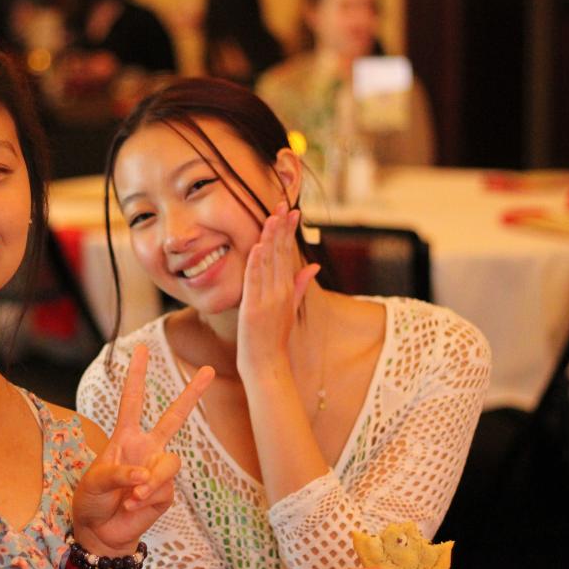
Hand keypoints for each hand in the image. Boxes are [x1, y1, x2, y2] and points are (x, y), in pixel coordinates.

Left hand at [72, 344, 213, 554]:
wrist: (100, 532)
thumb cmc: (92, 501)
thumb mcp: (94, 483)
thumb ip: (117, 474)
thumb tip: (144, 476)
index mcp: (125, 438)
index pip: (132, 401)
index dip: (136, 375)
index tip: (141, 349)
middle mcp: (146, 449)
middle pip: (174, 417)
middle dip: (192, 394)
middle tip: (209, 370)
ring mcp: (158, 470)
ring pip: (170, 463)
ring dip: (153, 480)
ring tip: (134, 496)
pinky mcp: (165, 492)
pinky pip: (164, 489)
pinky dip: (147, 498)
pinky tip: (133, 506)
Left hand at [236, 202, 319, 378]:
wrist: (267, 364)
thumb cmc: (274, 337)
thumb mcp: (291, 308)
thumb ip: (302, 285)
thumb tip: (314, 265)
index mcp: (288, 289)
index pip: (289, 253)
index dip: (289, 231)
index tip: (292, 211)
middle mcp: (280, 291)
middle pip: (281, 253)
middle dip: (281, 227)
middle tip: (282, 204)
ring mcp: (268, 299)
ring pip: (269, 263)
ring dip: (270, 239)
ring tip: (271, 217)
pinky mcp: (254, 308)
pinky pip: (255, 281)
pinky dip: (257, 264)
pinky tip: (258, 247)